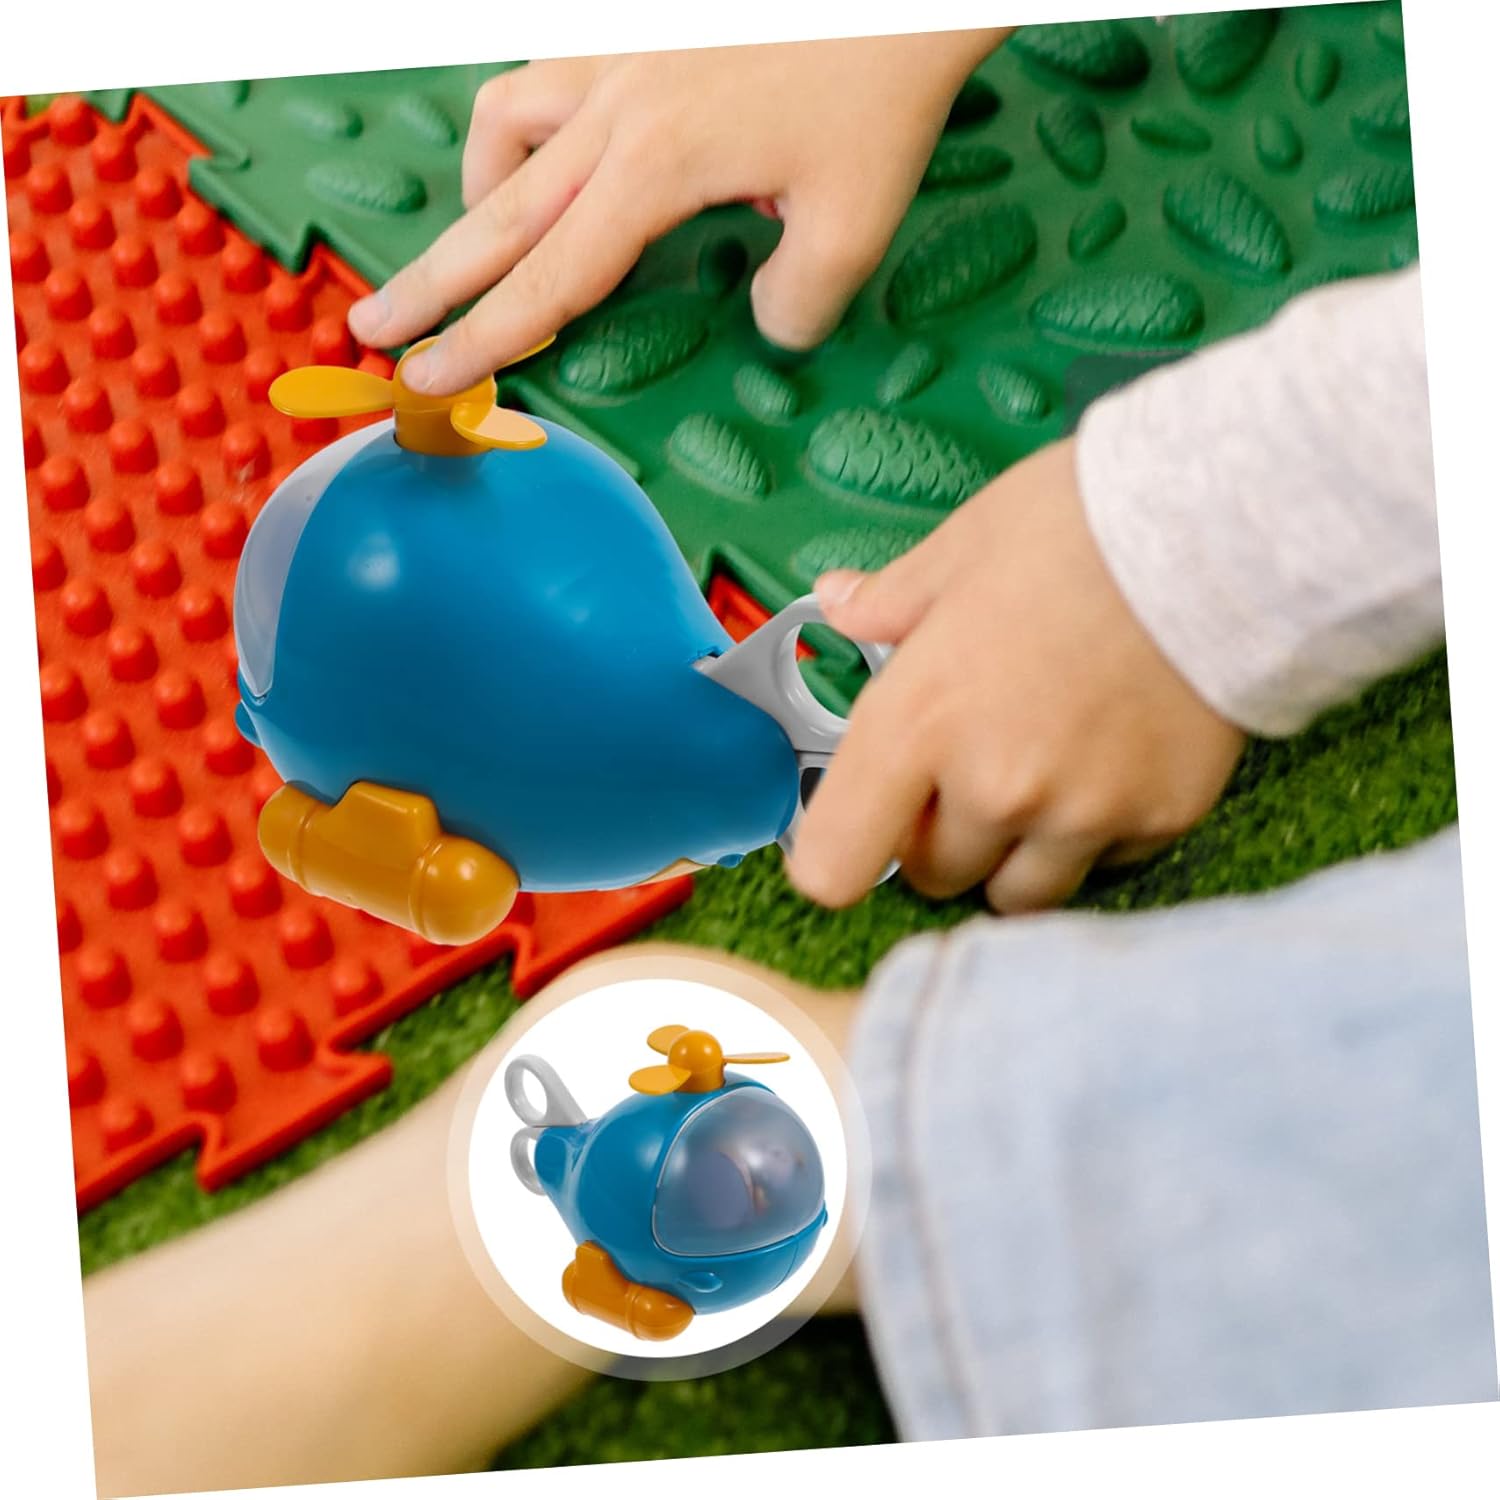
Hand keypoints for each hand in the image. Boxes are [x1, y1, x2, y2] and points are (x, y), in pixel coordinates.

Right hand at [348, 32, 1009, 394]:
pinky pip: (544, 76)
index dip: (484, 340)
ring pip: (505, 124)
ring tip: (482, 237)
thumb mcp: (856, 225)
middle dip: (429, 281)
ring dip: (482, 191)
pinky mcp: (634, 31)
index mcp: (654, 169)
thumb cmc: (880, 93)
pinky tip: (553, 153)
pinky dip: (526, 125)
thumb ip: (796, 302)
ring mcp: (617, 59)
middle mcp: (614, 112)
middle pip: (494, 212)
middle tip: (372, 327)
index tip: (426, 379)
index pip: (549, 279)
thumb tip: (763, 326)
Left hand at [787, 437, 1247, 913]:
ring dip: (1010, 854)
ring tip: (1038, 774)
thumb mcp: (959, 549)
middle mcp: (993, 788)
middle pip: (933, 878)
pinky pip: (1102, 864)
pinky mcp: (1159, 820)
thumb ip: (886, 600)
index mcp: (918, 723)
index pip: (834, 866)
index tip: (855, 828)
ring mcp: (1081, 814)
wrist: (1226, 528)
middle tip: (964, 767)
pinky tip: (1109, 759)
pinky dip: (1093, 832)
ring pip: (1018, 894)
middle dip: (936, 837)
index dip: (835, 855)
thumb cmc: (1077, 526)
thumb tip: (836, 603)